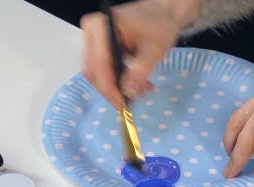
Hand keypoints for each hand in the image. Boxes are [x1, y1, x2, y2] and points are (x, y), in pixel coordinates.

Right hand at [81, 0, 198, 108]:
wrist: (162, 13)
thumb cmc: (159, 25)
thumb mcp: (154, 50)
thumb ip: (140, 72)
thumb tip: (127, 93)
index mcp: (101, 28)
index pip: (99, 64)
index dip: (109, 88)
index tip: (122, 105)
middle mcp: (91, 33)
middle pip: (94, 72)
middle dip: (113, 90)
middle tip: (132, 101)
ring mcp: (93, 41)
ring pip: (99, 74)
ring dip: (118, 87)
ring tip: (141, 90)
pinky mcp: (99, 48)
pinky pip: (104, 70)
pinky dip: (119, 80)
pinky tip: (138, 83)